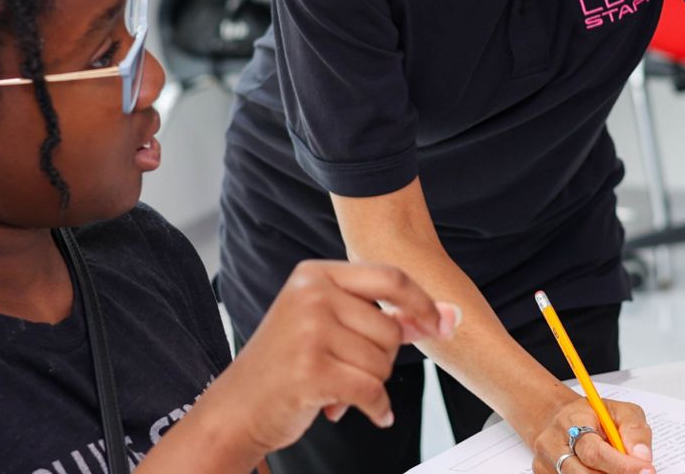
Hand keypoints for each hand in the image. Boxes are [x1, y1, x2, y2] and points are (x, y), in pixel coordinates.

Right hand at [220, 260, 458, 455]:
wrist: (237, 408)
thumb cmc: (285, 366)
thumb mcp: (330, 326)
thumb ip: (386, 316)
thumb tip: (447, 316)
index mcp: (315, 274)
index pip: (389, 277)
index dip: (421, 302)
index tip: (438, 324)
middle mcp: (311, 295)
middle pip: (390, 327)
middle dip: (382, 359)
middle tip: (350, 369)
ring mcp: (309, 331)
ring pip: (383, 362)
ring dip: (372, 384)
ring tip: (338, 384)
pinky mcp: (311, 370)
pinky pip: (371, 391)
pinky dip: (376, 409)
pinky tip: (363, 411)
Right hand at [529, 395, 654, 473]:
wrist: (564, 420)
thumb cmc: (594, 417)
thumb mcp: (620, 411)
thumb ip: (634, 429)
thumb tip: (642, 456)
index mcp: (572, 420)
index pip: (594, 451)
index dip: (622, 466)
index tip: (646, 471)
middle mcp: (552, 442)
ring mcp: (545, 462)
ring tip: (618, 470)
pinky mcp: (543, 473)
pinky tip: (604, 472)